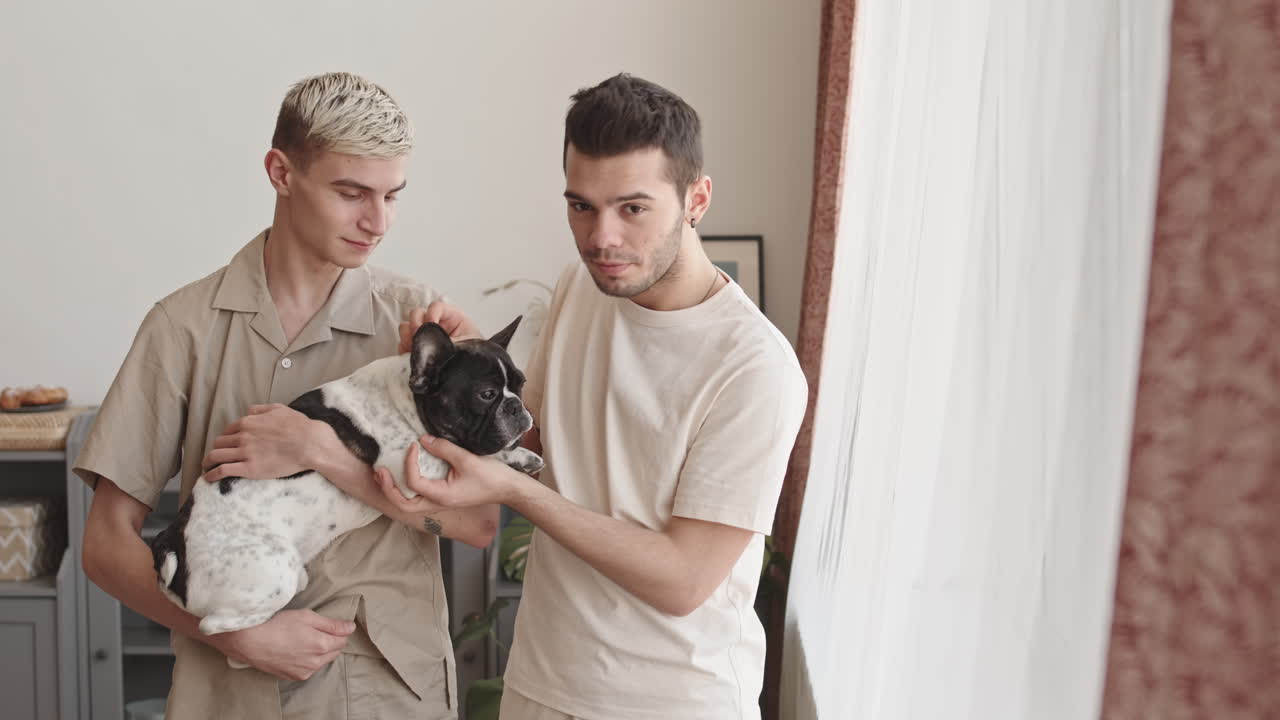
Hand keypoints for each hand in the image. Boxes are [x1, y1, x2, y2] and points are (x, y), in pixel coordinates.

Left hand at [202, 404, 327, 481]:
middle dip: (216, 450)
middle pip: (219, 443)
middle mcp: (243, 436)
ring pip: (215, 456)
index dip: (225, 438)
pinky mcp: (249, 468)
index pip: (228, 431)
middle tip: (215, 457)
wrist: (310, 444)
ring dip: (208, 462)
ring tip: (206, 468)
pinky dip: (212, 474)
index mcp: (249, 422)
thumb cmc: (299, 427)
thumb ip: (262, 409)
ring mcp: (244, 453)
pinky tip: (208, 478)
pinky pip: (222, 470)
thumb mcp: (280, 409)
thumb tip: (250, 411)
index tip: (225, 445)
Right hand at [215, 609, 354, 681]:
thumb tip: (350, 628)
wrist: (251, 642)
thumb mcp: (307, 617)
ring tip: (302, 640)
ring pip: (321, 661)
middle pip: (334, 651)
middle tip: (314, 630)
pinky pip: (309, 668)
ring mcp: (304, 671)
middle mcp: (316, 662)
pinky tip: (295, 650)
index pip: (343, 639)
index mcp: (322, 645)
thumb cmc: (278, 625)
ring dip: (318, 652)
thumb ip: (332, 624)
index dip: (339, 631)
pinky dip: (307, 660)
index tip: (330, 625)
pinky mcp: (293, 677)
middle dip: (330, 641)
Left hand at [386, 435, 520, 508]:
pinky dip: (407, 488)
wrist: (508, 489)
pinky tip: (404, 474)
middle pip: (403, 504)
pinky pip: (419, 496)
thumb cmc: (491, 477)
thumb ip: (443, 449)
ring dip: (394, 490)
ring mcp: (440, 502)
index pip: (414, 482)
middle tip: (380, 471)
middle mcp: (438, 503)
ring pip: (409, 504)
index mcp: (442, 497)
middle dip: (388, 489)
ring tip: (384, 474)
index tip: (414, 445)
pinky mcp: (444, 497)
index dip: (409, 462)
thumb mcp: (467, 459)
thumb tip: (423, 439)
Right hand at [398, 301, 481, 353]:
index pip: (436, 306)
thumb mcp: (467, 345)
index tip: (432, 325)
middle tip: (420, 337)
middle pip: (416, 314)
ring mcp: (425, 335)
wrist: (475, 371)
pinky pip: (403, 344)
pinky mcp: (418, 348)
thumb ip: (450, 342)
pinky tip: (412, 356)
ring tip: (416, 348)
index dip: (432, 314)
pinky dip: (404, 349)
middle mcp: (437, 323)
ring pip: (406, 327)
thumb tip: (433, 346)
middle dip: (415, 325)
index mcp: (452, 317)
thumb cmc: (475, 354)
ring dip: (408, 337)